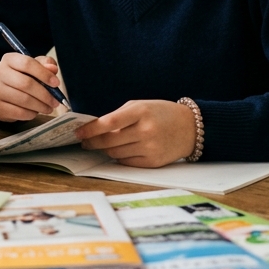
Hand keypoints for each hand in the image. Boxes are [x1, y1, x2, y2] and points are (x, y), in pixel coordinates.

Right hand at [0, 53, 62, 121]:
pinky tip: (35, 112)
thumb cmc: (23, 76)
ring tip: (48, 108)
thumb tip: (53, 69)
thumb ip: (45, 65)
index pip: (27, 64)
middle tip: (55, 102)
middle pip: (26, 84)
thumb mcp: (35, 66)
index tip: (56, 83)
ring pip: (23, 100)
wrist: (4, 92)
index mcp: (9, 59)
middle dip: (45, 94)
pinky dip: (31, 114)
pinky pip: (19, 112)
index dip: (44, 74)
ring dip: (40, 106)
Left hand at [75, 100, 196, 167]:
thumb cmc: (162, 113)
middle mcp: (146, 131)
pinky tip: (120, 150)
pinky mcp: (153, 162)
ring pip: (115, 153)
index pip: (109, 122)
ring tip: (102, 144)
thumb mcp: (141, 106)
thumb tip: (95, 129)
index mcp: (141, 112)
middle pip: (109, 141)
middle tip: (85, 141)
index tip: (79, 132)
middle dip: (92, 142)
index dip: (91, 129)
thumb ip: (119, 116)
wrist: (190, 128)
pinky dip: (119, 157)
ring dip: (105, 149)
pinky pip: (126, 162)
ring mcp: (150, 148)